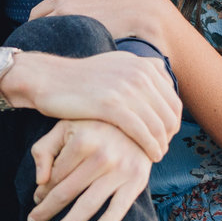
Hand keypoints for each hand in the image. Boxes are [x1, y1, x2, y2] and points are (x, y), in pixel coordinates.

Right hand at [5, 50, 179, 159]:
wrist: (48, 78)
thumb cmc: (80, 78)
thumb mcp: (115, 64)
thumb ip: (139, 69)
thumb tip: (162, 73)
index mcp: (141, 64)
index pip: (173, 98)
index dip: (173, 121)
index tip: (166, 135)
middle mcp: (138, 73)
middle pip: (169, 112)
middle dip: (169, 134)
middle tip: (163, 148)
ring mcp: (126, 88)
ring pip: (158, 124)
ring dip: (162, 144)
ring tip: (157, 155)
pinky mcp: (112, 105)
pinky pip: (142, 131)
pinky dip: (150, 146)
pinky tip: (150, 156)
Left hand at [27, 120, 153, 220]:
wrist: (140, 122)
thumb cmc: (95, 127)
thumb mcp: (66, 127)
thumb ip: (45, 148)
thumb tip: (40, 180)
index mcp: (82, 140)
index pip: (55, 175)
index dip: (42, 190)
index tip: (36, 199)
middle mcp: (101, 156)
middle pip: (66, 192)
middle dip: (46, 211)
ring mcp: (120, 170)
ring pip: (88, 204)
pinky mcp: (137, 180)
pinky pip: (121, 205)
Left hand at [30, 0, 170, 46]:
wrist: (142, 12)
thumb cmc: (119, 0)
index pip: (35, 14)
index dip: (36, 26)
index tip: (41, 37)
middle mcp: (62, 7)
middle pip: (34, 28)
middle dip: (35, 38)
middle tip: (42, 51)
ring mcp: (70, 24)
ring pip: (45, 40)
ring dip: (45, 48)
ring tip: (51, 60)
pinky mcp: (80, 40)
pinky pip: (60, 51)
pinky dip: (58, 56)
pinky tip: (64, 65)